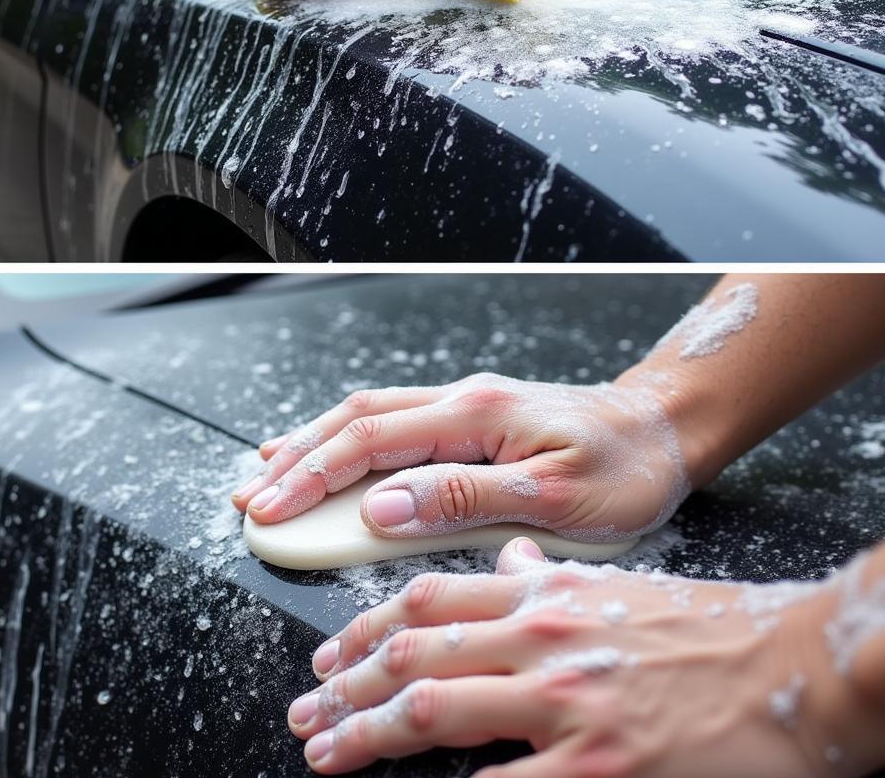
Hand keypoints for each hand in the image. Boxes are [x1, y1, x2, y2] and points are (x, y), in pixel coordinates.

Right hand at [232, 374, 690, 543]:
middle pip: (355, 421)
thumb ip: (464, 499)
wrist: (662, 431)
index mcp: (475, 415)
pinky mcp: (472, 423)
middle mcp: (461, 402)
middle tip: (250, 498)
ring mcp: (465, 408)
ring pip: (370, 420)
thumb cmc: (624, 467)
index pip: (371, 441)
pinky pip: (396, 429)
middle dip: (296, 458)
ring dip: (315, 447)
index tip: (270, 509)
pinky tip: (335, 462)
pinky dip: (352, 446)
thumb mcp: (554, 496)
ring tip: (271, 476)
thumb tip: (382, 506)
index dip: (312, 475)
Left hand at [285, 540, 865, 776]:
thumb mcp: (615, 583)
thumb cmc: (699, 626)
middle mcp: (543, 638)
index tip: (329, 655)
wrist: (786, 666)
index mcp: (544, 595)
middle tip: (307, 711)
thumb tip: (507, 568)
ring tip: (330, 752)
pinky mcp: (599, 767)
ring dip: (370, 732)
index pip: (426, 601)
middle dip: (346, 684)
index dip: (364, 629)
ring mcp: (567, 703)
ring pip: (438, 709)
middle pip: (415, 653)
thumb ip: (550, 576)